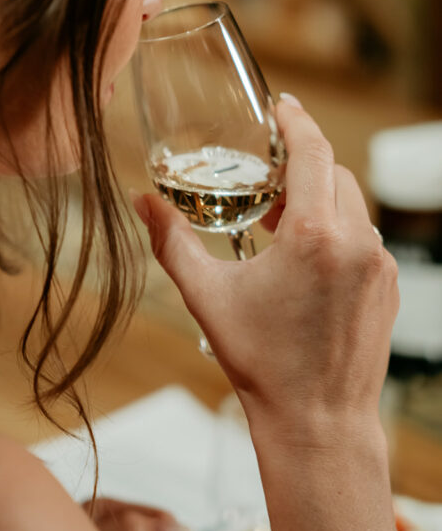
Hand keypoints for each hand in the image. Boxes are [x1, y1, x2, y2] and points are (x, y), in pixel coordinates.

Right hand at [133, 99, 398, 449]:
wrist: (317, 422)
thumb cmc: (262, 363)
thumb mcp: (207, 296)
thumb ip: (171, 242)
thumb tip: (142, 202)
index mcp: (313, 236)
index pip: (313, 151)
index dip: (296, 122)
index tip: (283, 107)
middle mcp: (356, 243)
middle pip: (334, 173)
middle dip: (302, 165)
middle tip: (267, 176)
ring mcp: (379, 265)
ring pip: (351, 206)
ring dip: (319, 201)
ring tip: (279, 224)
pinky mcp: (389, 286)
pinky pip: (364, 238)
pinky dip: (337, 231)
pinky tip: (306, 260)